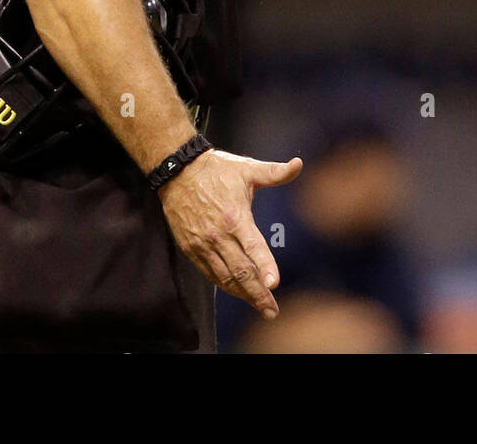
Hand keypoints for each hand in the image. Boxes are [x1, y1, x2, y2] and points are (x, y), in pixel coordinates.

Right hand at [158, 149, 302, 318]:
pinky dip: (225, 285)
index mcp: (236, 217)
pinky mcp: (191, 249)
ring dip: (243, 294)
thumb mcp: (247, 169)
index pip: (253, 247)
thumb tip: (298, 164)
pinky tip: (237, 292)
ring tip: (260, 306)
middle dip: (258, 293)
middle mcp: (218, 235)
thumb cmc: (217, 170)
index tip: (275, 284)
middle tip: (272, 310)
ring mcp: (203, 245)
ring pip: (225, 277)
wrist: (178, 172)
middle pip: (241, 271)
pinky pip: (210, 273)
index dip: (265, 266)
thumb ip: (274, 172)